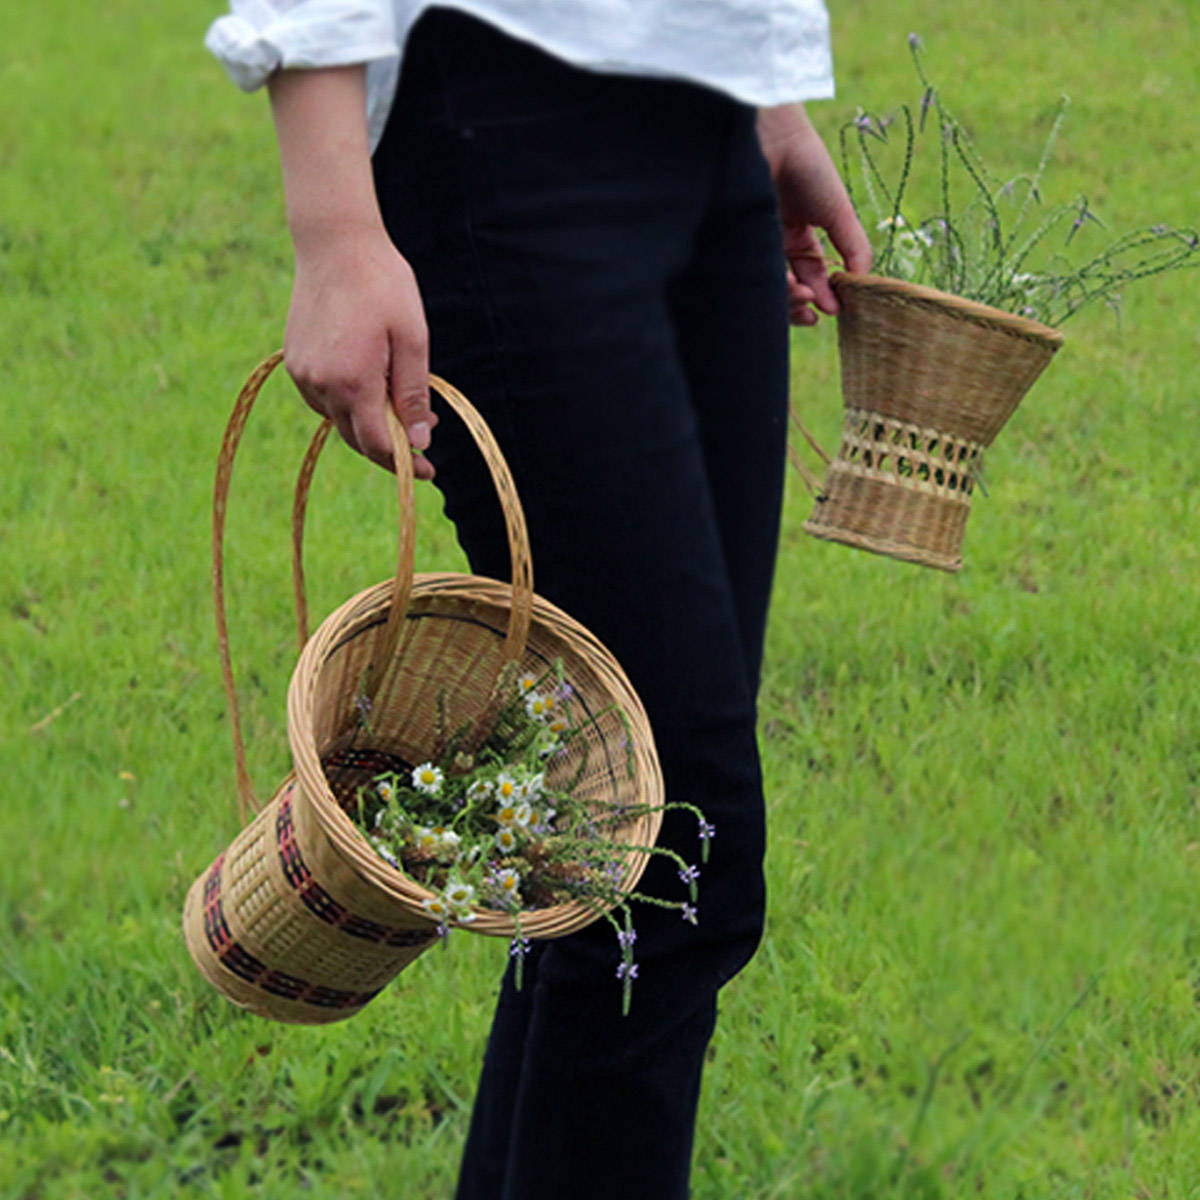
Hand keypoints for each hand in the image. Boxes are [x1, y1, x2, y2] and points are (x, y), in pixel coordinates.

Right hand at [268, 66, 436, 476]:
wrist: (335, 243)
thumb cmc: (383, 284)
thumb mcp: (412, 339)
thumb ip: (414, 394)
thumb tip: (421, 441)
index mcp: (352, 381)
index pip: (378, 444)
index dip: (405, 463)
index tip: (428, 472)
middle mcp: (320, 384)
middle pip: (357, 438)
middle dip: (390, 448)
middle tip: (423, 443)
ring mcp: (303, 373)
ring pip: (339, 421)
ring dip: (368, 425)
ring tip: (402, 409)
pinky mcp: (294, 362)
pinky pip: (324, 400)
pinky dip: (348, 405)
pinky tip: (370, 389)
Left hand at [757, 103, 872, 324]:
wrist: (773, 139)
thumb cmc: (809, 168)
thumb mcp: (839, 211)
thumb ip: (854, 246)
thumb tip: (864, 281)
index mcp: (801, 233)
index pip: (813, 274)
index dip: (824, 294)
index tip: (835, 310)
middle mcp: (776, 242)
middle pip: (791, 286)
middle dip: (803, 304)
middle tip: (814, 315)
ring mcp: (756, 244)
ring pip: (771, 287)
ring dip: (790, 300)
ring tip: (804, 297)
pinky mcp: (736, 246)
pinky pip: (755, 277)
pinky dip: (776, 287)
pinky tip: (791, 287)